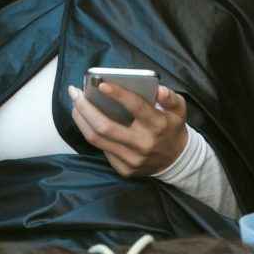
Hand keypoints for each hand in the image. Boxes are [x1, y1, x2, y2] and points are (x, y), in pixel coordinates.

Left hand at [69, 84, 187, 177]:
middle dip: (85, 107)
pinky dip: (91, 132)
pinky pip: (102, 149)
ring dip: (81, 120)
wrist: (176, 161)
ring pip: (97, 140)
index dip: (118, 95)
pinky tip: (86, 120)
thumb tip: (160, 89)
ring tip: (75, 104)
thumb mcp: (179, 109)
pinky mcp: (124, 169)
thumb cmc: (172, 128)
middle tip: (74, 92)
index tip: (101, 84)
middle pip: (105, 127)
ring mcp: (132, 159)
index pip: (136, 107)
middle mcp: (143, 144)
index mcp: (157, 125)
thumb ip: (171, 97)